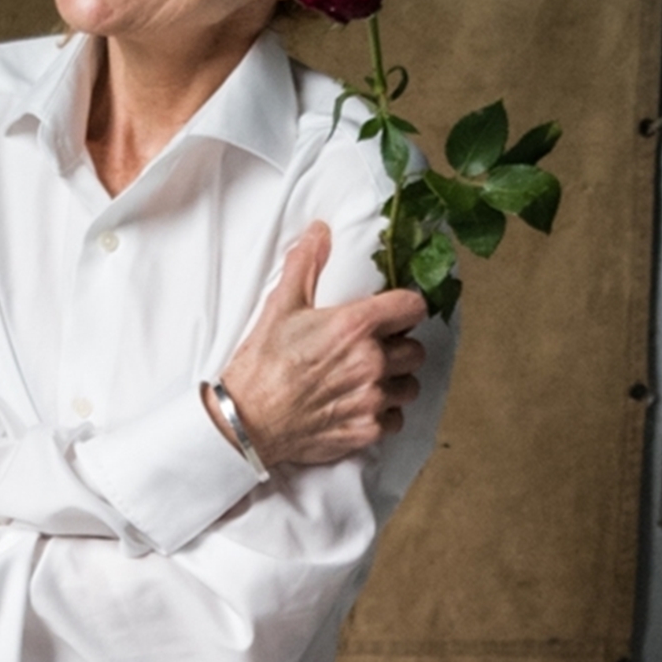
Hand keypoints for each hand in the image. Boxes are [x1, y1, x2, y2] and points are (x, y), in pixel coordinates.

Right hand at [210, 222, 426, 467]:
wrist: (246, 420)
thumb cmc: (262, 364)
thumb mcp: (280, 306)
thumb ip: (306, 264)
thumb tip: (320, 231)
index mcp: (355, 326)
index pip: (413, 307)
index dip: (405, 308)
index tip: (394, 314)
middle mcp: (371, 361)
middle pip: (416, 349)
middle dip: (398, 348)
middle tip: (373, 351)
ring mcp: (371, 398)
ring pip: (410, 386)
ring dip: (395, 382)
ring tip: (369, 380)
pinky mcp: (367, 430)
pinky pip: (395, 419)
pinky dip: (382, 415)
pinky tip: (359, 407)